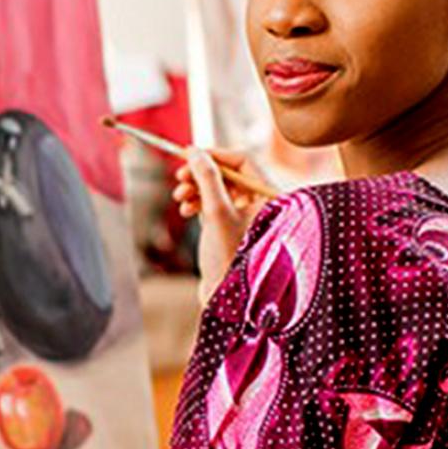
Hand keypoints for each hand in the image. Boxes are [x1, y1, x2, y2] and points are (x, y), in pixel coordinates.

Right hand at [173, 148, 268, 303]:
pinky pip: (212, 204)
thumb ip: (207, 178)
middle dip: (201, 174)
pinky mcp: (230, 227)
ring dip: (195, 188)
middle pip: (227, 174)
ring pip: (217, 189)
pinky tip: (186, 210)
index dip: (215, 156)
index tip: (189, 155)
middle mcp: (260, 204)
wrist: (225, 298)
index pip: (242, 161)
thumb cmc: (228, 256)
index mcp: (268, 196)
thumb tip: (194, 151)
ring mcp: (245, 216)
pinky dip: (197, 203)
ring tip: (179, 197)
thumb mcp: (217, 211)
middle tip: (180, 177)